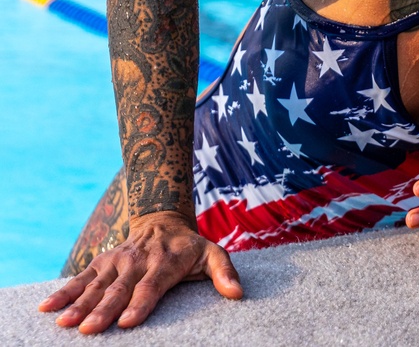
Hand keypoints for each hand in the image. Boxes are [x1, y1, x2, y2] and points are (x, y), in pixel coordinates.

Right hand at [38, 211, 242, 333]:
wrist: (162, 220)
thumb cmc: (189, 247)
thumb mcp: (212, 254)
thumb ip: (225, 273)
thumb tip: (238, 294)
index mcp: (166, 262)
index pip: (152, 286)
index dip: (141, 303)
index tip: (128, 321)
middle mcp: (139, 261)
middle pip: (120, 289)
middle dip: (104, 310)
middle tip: (89, 329)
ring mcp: (118, 261)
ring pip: (97, 285)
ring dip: (79, 304)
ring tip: (65, 323)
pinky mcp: (102, 262)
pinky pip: (80, 278)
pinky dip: (64, 292)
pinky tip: (48, 308)